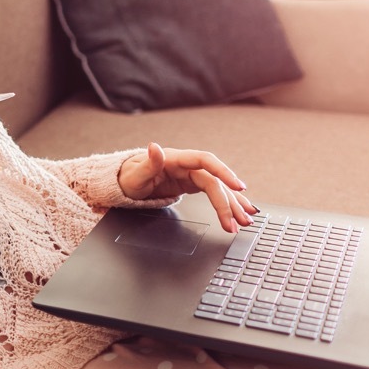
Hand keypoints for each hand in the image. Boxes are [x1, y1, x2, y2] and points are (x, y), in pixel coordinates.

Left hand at [118, 143, 257, 233]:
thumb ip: (148, 163)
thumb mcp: (134, 174)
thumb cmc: (128, 177)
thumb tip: (154, 147)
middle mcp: (186, 165)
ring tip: (245, 222)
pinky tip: (241, 211)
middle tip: (240, 220)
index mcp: (175, 159)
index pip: (205, 161)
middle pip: (215, 181)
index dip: (223, 172)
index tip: (238, 186)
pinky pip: (214, 192)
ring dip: (233, 205)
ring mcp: (190, 175)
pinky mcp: (191, 184)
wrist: (124, 182)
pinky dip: (228, 202)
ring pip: (218, 189)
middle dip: (229, 201)